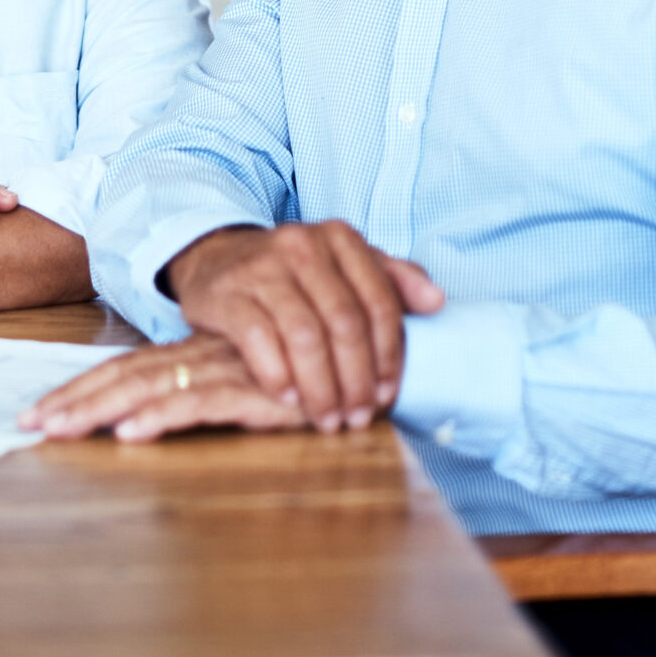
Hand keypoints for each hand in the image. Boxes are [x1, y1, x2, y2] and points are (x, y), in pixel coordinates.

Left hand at [21, 332, 308, 444]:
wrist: (371, 360)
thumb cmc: (311, 377)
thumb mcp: (251, 390)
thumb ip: (212, 395)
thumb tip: (154, 421)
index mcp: (197, 355)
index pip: (127, 370)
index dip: (82, 389)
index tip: (40, 413)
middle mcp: (203, 357)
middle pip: (124, 376)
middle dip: (73, 400)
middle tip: (27, 423)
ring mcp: (226, 369)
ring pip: (149, 386)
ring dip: (99, 408)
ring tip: (58, 428)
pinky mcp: (255, 390)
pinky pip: (199, 402)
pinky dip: (162, 415)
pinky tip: (130, 432)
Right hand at [167, 223, 442, 430]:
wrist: (218, 259)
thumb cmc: (294, 274)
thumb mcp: (345, 267)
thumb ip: (393, 280)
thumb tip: (437, 302)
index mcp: (340, 238)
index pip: (379, 301)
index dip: (388, 355)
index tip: (387, 394)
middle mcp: (302, 245)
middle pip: (344, 322)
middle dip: (356, 379)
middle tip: (357, 417)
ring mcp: (262, 267)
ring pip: (304, 335)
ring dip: (321, 387)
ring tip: (327, 418)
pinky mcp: (227, 292)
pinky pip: (259, 339)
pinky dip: (279, 376)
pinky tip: (289, 399)